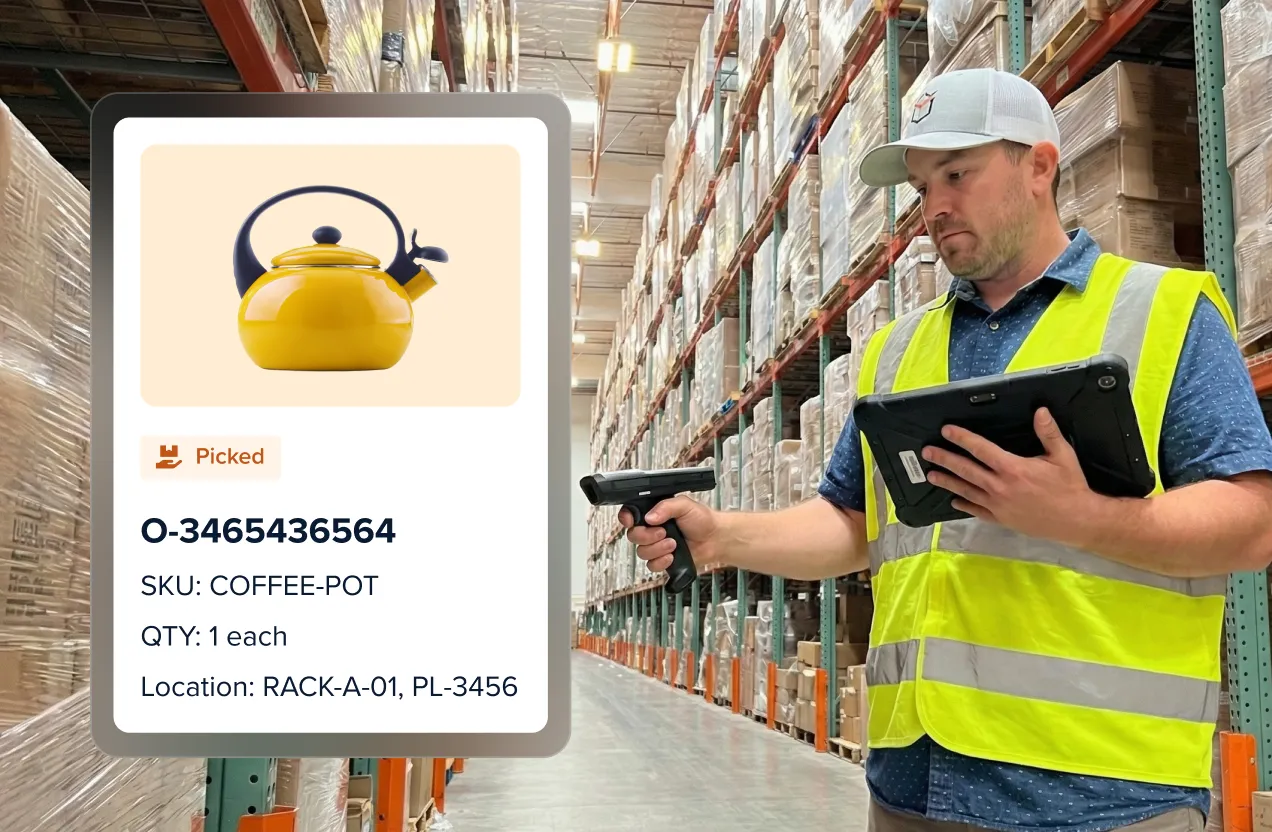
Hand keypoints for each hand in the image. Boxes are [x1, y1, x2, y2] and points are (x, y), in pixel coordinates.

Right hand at [620, 496, 718, 574]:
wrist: (715, 539)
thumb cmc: (702, 520)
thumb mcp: (684, 505)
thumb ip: (666, 506)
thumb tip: (650, 516)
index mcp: (654, 513)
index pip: (630, 514)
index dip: (626, 518)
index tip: (631, 521)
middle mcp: (652, 529)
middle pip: (633, 536)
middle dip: (647, 536)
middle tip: (664, 532)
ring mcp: (656, 546)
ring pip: (641, 552)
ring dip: (658, 549)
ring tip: (674, 544)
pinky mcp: (662, 560)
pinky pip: (651, 566)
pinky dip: (661, 562)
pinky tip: (672, 556)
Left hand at [923, 408, 1100, 545]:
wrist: (1077, 521)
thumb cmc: (1070, 487)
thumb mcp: (1063, 456)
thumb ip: (1048, 433)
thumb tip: (1040, 411)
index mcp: (1012, 468)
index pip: (980, 449)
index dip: (962, 438)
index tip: (947, 431)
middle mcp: (1000, 487)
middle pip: (966, 470)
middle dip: (944, 459)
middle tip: (927, 452)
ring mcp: (998, 505)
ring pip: (966, 491)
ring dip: (947, 482)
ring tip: (931, 475)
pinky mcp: (1001, 519)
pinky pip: (977, 511)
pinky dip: (964, 505)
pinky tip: (954, 501)